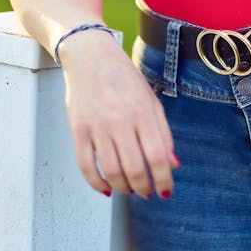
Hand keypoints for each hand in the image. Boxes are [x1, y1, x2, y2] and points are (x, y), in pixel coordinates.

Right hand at [60, 29, 179, 198]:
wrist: (90, 57)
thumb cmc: (124, 78)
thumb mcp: (150, 99)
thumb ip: (163, 132)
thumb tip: (173, 164)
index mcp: (142, 112)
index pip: (157, 156)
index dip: (164, 180)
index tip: (166, 191)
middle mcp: (120, 121)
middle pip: (135, 169)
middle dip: (145, 188)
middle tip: (148, 192)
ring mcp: (97, 127)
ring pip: (112, 172)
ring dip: (124, 188)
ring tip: (130, 189)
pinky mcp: (78, 131)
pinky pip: (86, 167)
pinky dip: (97, 184)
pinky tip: (107, 188)